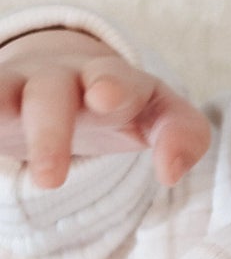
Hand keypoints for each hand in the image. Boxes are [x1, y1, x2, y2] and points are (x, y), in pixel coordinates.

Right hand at [0, 28, 210, 188]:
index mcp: (113, 80)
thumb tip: (170, 173)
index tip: (102, 100)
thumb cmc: (123, 106)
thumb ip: (184, 137)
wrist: (68, 79)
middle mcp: (61, 78)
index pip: (117, 79)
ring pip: (0, 93)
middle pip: (51, 97)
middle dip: (51, 132)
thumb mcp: (160, 116)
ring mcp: (17, 86)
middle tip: (52, 180)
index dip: (111, 87)